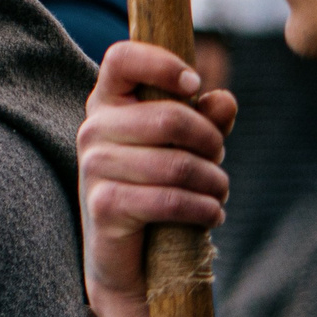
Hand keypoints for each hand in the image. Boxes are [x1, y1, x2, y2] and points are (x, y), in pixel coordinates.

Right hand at [76, 41, 235, 316]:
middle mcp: (93, 129)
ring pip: (178, 163)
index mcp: (108, 103)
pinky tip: (210, 214)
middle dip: (211, 143)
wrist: (128, 258)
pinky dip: (202, 209)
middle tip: (218, 162)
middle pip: (170, 117)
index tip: (193, 84)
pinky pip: (169, 199)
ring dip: (214, 182)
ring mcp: (94, 167)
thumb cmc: (156, 188)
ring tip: (218, 193)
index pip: (122, 57)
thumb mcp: (185, 147)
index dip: (162, 64)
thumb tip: (222, 99)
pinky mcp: (104, 205)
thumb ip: (204, 118)